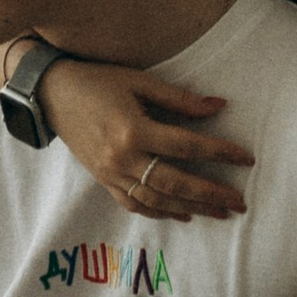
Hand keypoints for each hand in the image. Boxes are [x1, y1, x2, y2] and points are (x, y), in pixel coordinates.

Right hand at [43, 60, 253, 220]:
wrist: (51, 94)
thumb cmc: (97, 81)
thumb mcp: (138, 81)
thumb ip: (179, 98)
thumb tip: (218, 107)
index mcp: (134, 129)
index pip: (187, 146)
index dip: (220, 152)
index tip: (246, 158)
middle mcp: (122, 157)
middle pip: (175, 183)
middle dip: (210, 194)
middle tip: (239, 202)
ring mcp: (111, 173)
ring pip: (157, 200)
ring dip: (190, 208)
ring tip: (219, 213)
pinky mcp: (103, 181)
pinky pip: (134, 204)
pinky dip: (159, 212)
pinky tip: (181, 214)